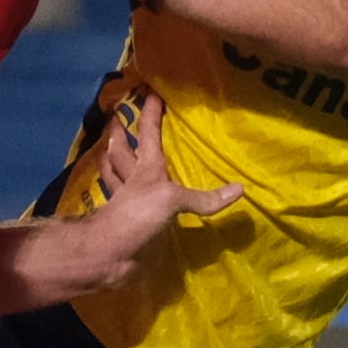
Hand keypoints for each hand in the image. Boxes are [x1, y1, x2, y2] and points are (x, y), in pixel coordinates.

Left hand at [92, 91, 242, 231]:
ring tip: (108, 149)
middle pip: (124, 152)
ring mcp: (129, 203)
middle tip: (116, 118)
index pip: (148, 133)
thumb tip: (239, 190)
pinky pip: (124, 202)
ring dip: (112, 162)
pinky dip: (121, 194)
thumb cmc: (135, 218)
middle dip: (121, 134)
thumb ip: (202, 197)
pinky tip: (121, 192)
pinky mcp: (131, 224)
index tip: (150, 90)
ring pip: (118, 175)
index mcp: (145, 169)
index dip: (150, 112)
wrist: (110, 257)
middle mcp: (135, 182)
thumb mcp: (169, 200)